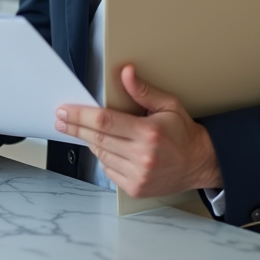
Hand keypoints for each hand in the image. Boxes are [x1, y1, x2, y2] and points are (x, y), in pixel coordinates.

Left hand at [55, 64, 222, 197]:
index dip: (80, 116)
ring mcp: (138, 175)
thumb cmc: (183, 133)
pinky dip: (104, 157)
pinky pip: (108, 170)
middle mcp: (142, 156)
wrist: (199, 163)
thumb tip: (125, 72)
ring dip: (91, 141)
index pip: (104, 121)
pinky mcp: (135, 187)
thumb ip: (143, 90)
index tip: (64, 111)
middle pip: (97, 138)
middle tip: (60, 119)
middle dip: (75, 127)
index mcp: (148, 133)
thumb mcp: (168, 105)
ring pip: (101, 154)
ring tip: (88, 131)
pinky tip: (109, 148)